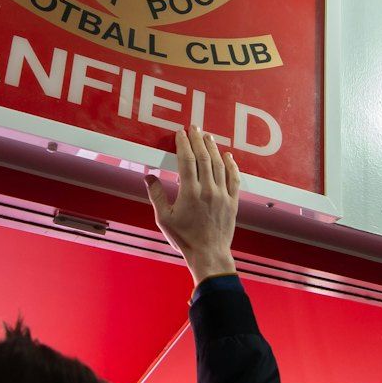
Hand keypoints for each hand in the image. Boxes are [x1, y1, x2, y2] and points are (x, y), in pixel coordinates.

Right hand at [144, 126, 239, 284]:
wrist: (209, 254)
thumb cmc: (184, 239)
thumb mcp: (164, 218)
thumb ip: (156, 195)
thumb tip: (148, 177)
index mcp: (190, 192)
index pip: (187, 160)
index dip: (183, 144)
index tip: (180, 133)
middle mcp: (208, 190)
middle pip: (204, 158)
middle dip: (198, 140)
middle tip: (194, 128)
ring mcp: (222, 195)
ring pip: (219, 165)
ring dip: (213, 148)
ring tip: (207, 137)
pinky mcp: (232, 202)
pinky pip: (234, 178)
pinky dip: (231, 165)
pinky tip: (228, 156)